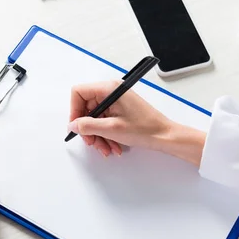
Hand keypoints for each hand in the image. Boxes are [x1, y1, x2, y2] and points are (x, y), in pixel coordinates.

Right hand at [68, 81, 205, 165]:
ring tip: (106, 148)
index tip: (76, 127)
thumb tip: (73, 125)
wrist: (165, 136)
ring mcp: (115, 102)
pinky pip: (104, 122)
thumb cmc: (146, 128)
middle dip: (88, 128)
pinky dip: (105, 135)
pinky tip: (112, 146)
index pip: (79, 93)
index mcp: (109, 89)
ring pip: (94, 118)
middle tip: (92, 142)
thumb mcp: (111, 129)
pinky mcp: (119, 111)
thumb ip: (88, 126)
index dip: (74, 111)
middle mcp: (111, 92)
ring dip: (97, 135)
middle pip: (86, 108)